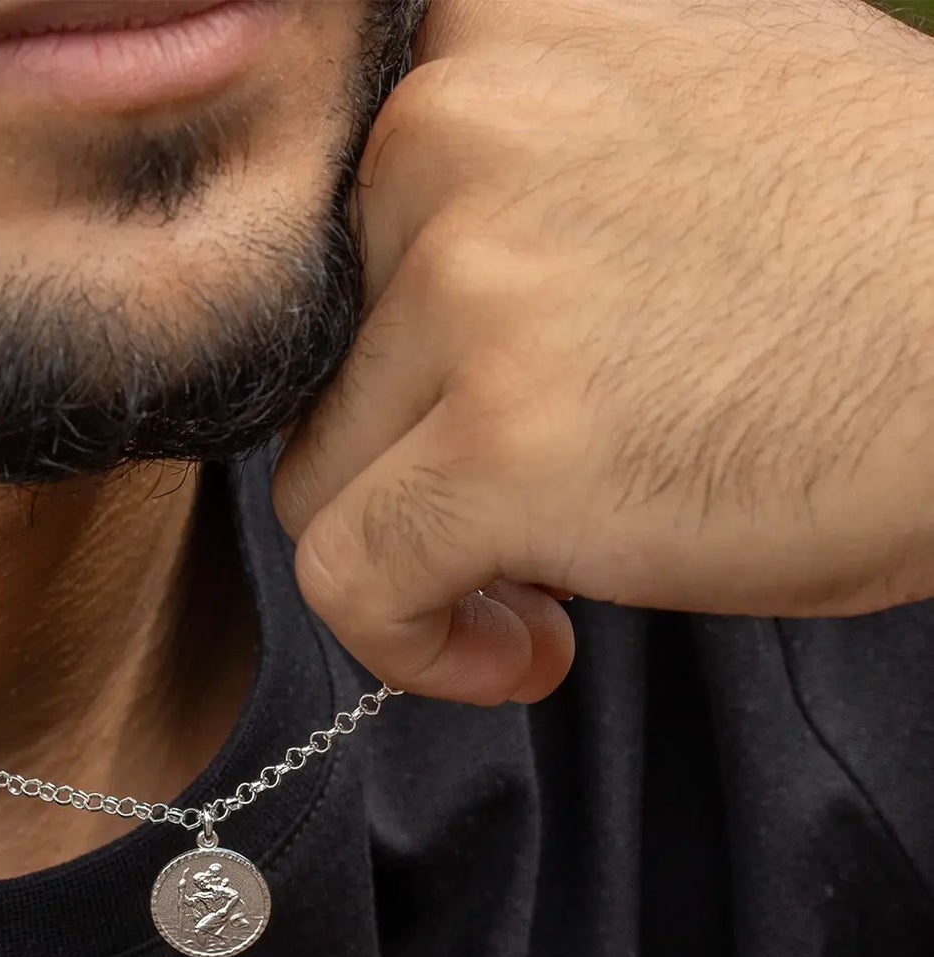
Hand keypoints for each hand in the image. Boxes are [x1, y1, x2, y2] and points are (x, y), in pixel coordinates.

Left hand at [273, 0, 933, 703]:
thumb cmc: (883, 240)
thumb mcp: (680, 110)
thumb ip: (526, 161)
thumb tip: (414, 273)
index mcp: (486, 32)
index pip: (329, 239)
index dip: (386, 358)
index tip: (464, 417)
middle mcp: (449, 128)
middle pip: (325, 366)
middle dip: (415, 457)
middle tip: (538, 502)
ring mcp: (470, 286)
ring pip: (324, 478)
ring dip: (423, 553)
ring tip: (551, 581)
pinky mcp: (499, 445)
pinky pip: (353, 579)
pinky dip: (410, 641)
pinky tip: (523, 649)